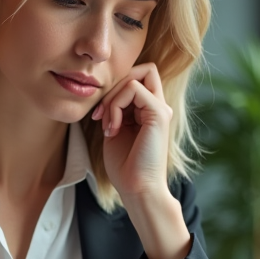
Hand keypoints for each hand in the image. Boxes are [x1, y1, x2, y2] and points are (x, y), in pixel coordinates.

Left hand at [93, 62, 172, 201]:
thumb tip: (104, 91)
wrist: (136, 188)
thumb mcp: (114, 130)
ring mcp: (161, 109)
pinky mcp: (159, 114)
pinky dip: (116, 105)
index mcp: (149, 111)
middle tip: (99, 115)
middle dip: (113, 87)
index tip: (99, 114)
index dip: (116, 87)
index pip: (137, 77)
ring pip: (134, 77)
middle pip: (140, 70)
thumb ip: (115, 109)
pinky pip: (134, 88)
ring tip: (107, 125)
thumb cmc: (124, 166)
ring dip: (112, 99)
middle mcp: (158, 107)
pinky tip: (114, 128)